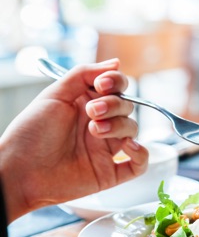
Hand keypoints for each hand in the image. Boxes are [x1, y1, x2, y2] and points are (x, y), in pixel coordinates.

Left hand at [0, 59, 148, 221]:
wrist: (19, 171)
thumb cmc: (30, 134)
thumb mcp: (54, 95)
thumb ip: (83, 75)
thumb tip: (116, 63)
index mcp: (87, 104)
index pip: (117, 87)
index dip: (116, 82)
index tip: (101, 85)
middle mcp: (100, 124)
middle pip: (127, 106)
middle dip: (113, 105)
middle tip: (91, 112)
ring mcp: (106, 149)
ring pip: (132, 130)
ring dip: (120, 126)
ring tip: (96, 130)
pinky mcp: (110, 172)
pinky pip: (139, 164)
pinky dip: (142, 153)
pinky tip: (130, 147)